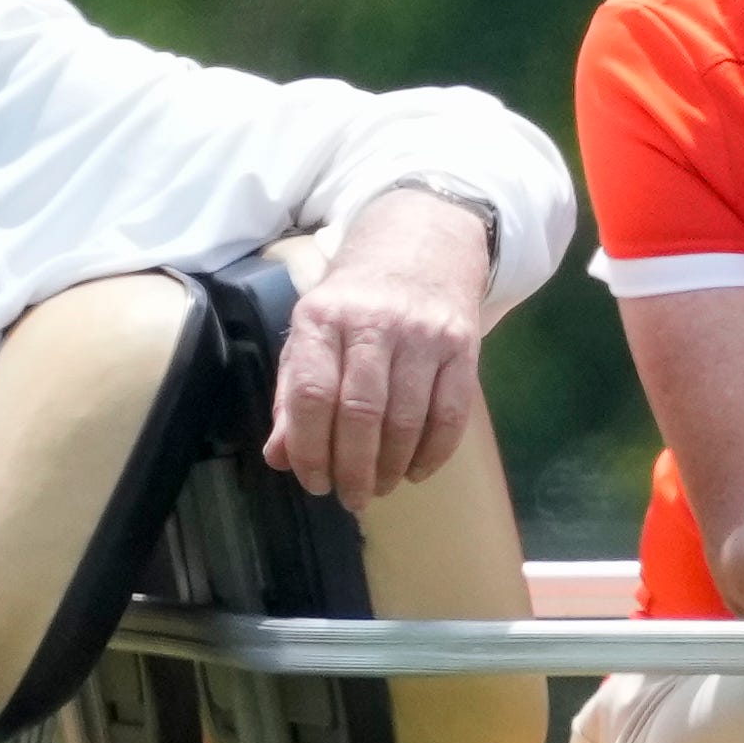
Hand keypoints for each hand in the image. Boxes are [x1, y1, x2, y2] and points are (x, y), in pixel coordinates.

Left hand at [266, 186, 492, 507]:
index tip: (313, 481)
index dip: (310, 449)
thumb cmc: (356, 300)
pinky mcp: (463, 344)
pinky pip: (451, 413)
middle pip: (361, 413)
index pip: (312, 395)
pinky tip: (417, 471)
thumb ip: (293, 396)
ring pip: (407, 419)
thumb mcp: (312, 334)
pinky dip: (434, 453)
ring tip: (380, 486)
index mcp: (323, 319)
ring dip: (392, 467)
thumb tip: (280, 458)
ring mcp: (423, 333)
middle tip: (350, 497)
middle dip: (354, 469)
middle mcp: (374, 323)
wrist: (422, 244)